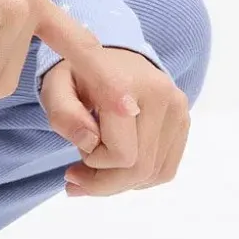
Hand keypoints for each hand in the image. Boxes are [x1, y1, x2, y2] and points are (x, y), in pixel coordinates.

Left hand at [40, 48, 190, 196]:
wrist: (110, 56)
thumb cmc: (77, 75)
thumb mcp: (55, 87)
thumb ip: (63, 114)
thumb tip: (89, 143)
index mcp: (126, 85)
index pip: (121, 154)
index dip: (95, 165)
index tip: (75, 156)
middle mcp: (161, 95)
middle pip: (140, 168)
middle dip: (105, 182)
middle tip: (77, 178)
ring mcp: (178, 108)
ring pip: (154, 174)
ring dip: (120, 182)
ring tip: (96, 169)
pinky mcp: (184, 120)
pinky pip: (165, 170)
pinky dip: (139, 179)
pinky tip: (117, 167)